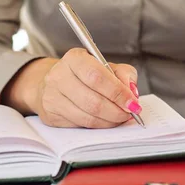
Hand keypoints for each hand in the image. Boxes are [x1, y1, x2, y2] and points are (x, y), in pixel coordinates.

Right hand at [1, 48, 141, 127]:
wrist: (56, 83)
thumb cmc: (85, 74)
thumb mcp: (106, 66)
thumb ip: (124, 75)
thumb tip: (132, 92)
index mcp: (74, 58)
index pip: (97, 77)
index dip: (118, 92)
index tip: (133, 102)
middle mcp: (59, 76)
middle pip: (93, 101)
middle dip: (116, 111)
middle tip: (129, 113)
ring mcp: (52, 97)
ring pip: (87, 117)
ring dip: (109, 121)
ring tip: (119, 118)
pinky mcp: (51, 115)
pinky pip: (80, 125)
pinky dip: (98, 126)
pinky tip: (104, 120)